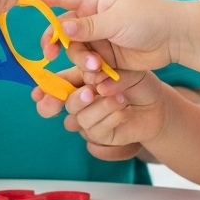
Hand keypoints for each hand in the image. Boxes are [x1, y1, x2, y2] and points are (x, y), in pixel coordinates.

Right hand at [32, 0, 185, 71]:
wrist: (177, 37)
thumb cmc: (149, 17)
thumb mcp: (116, 19)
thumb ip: (88, 26)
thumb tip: (60, 27)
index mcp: (94, 1)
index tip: (20, 1)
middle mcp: (94, 20)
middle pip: (63, 32)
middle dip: (57, 45)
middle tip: (50, 56)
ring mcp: (101, 40)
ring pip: (76, 53)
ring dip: (81, 63)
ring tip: (98, 69)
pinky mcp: (110, 60)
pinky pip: (92, 68)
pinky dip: (94, 74)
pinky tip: (103, 79)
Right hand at [33, 65, 166, 160]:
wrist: (160, 105)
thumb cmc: (141, 81)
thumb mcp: (122, 66)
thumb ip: (103, 68)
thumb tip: (91, 77)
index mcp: (80, 77)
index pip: (55, 82)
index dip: (45, 88)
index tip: (39, 93)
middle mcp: (81, 97)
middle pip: (62, 102)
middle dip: (73, 98)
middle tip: (89, 93)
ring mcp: (89, 117)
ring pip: (77, 117)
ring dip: (98, 108)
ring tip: (120, 98)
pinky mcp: (100, 134)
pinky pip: (94, 131)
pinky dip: (110, 118)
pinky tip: (124, 109)